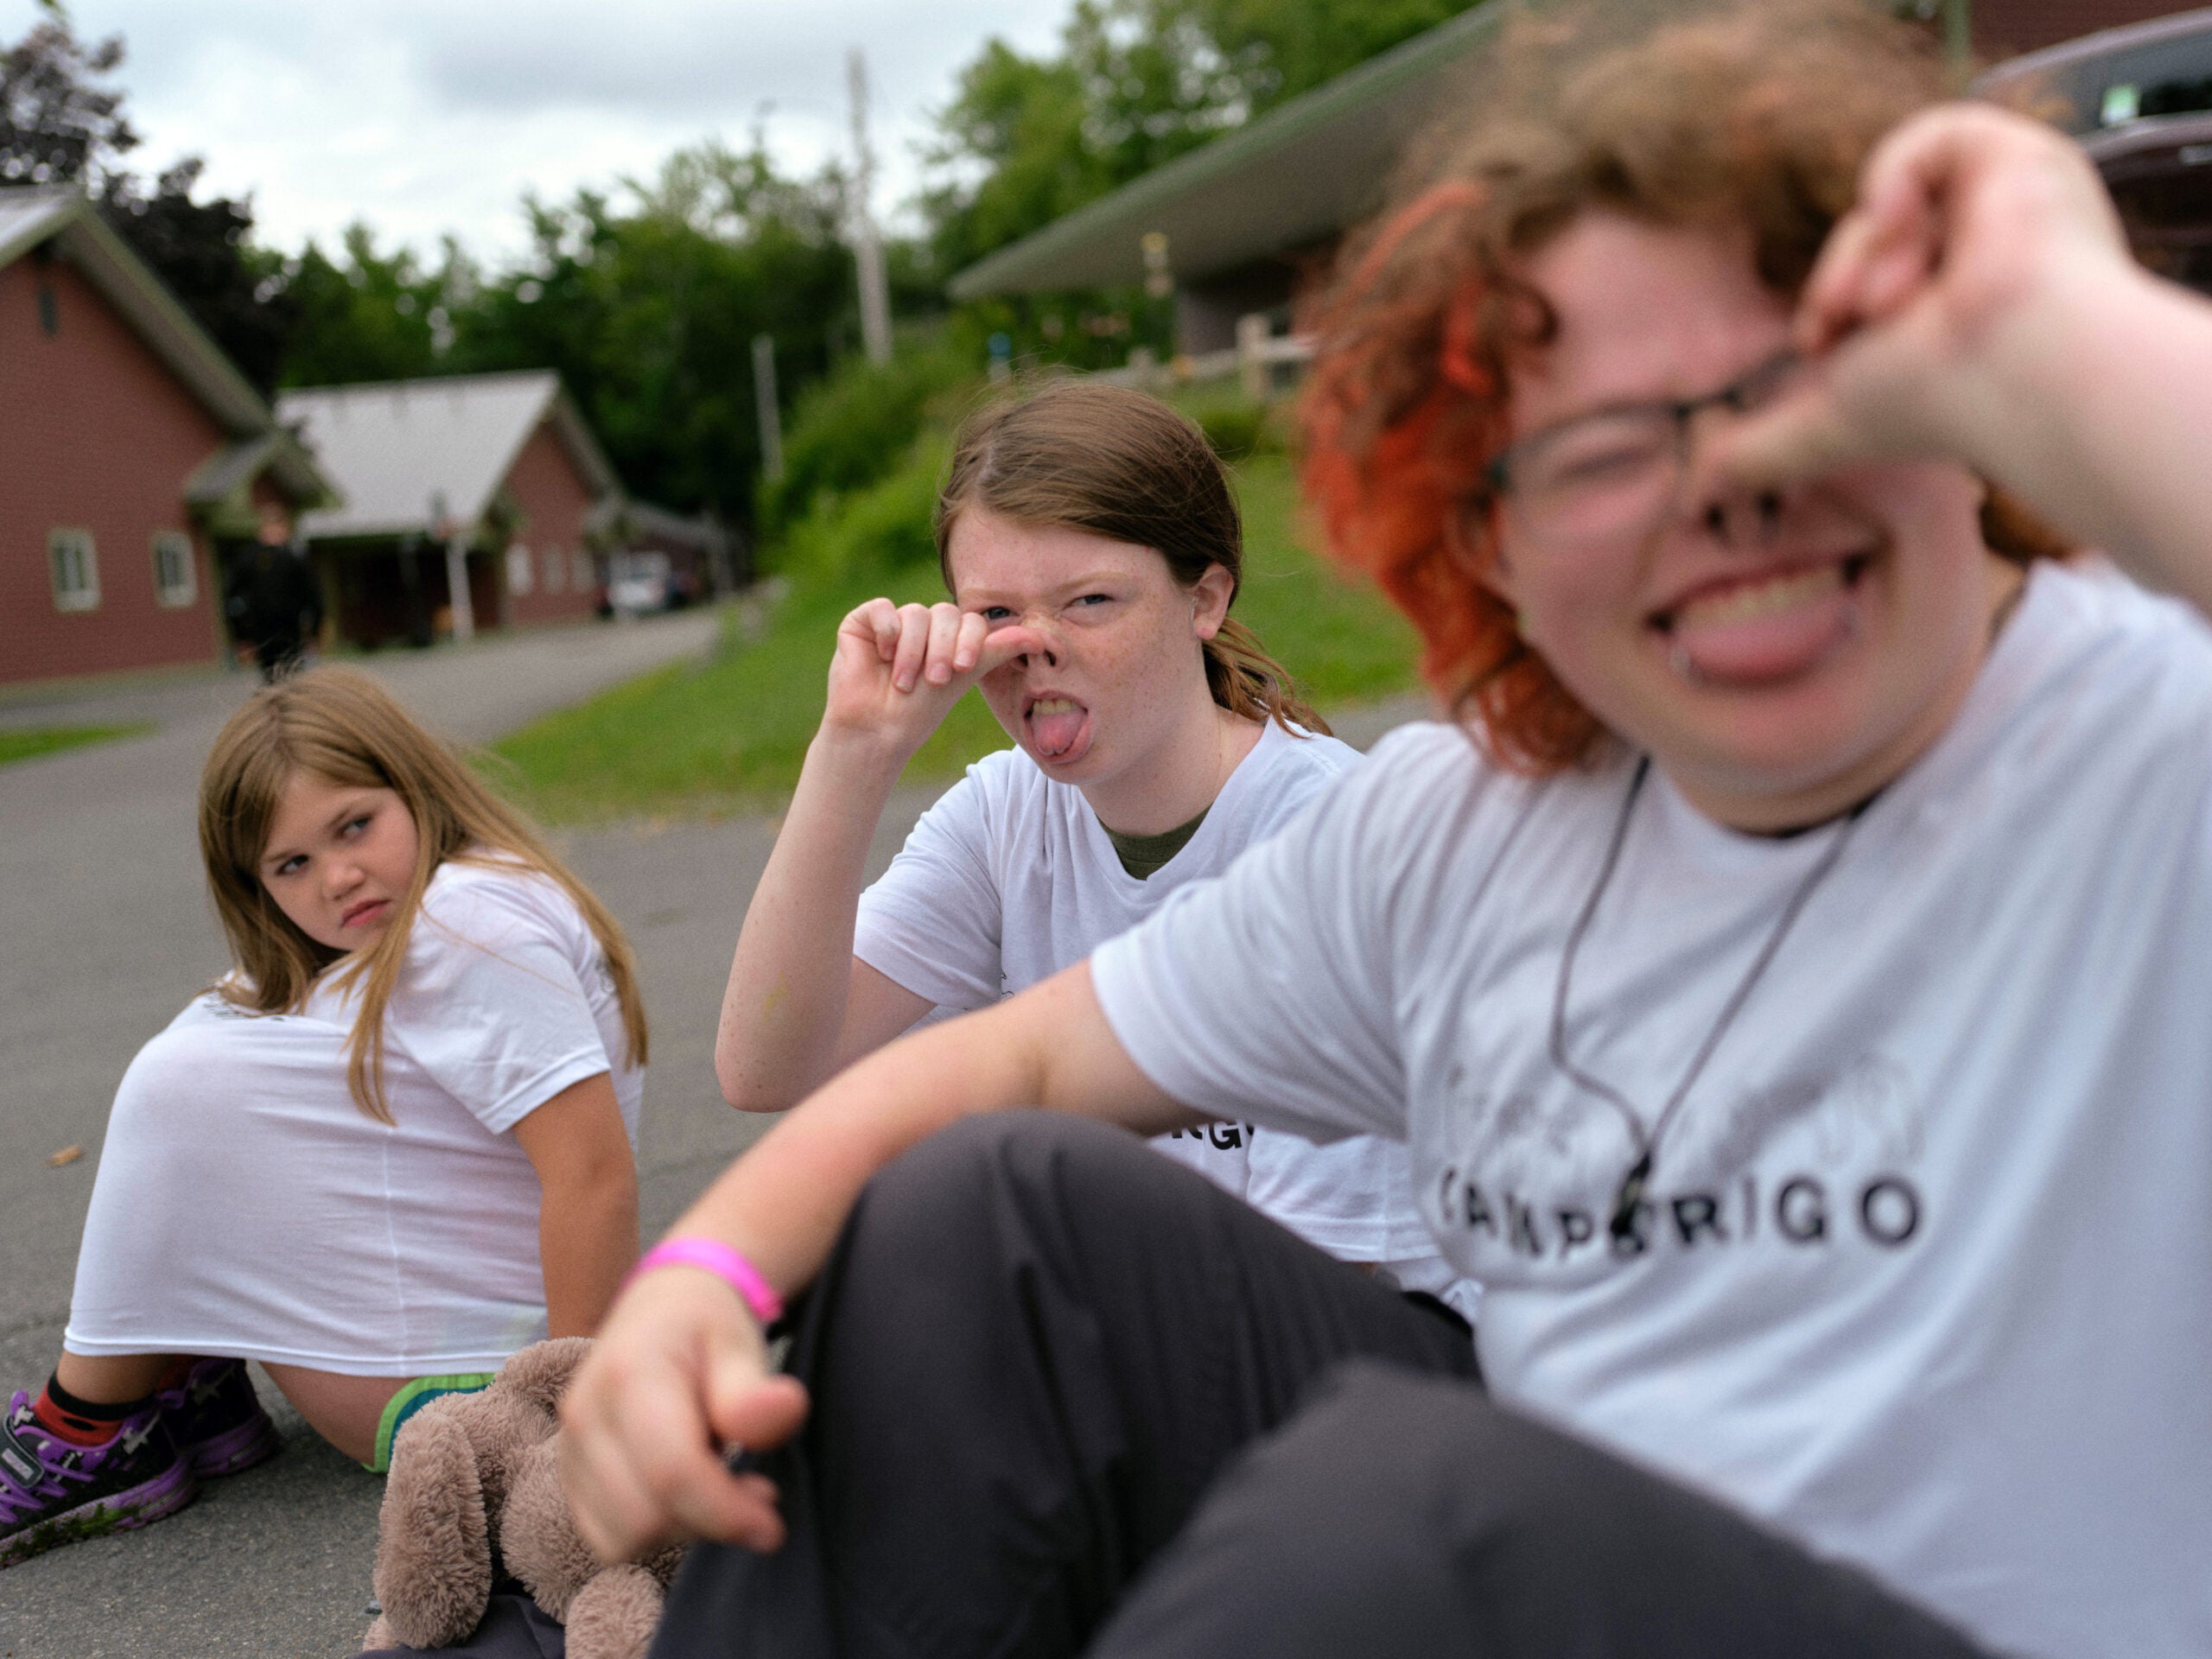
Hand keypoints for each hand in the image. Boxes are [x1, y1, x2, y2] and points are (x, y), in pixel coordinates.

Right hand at [558, 1266, 810, 1560]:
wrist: (660, 1312)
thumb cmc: (705, 1329)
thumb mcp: (740, 1344)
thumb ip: (754, 1389)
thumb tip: (786, 1409)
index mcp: (629, 1375)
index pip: (671, 1473)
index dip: (725, 1513)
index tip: (772, 1526)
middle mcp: (585, 1416)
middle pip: (644, 1517)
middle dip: (707, 1520)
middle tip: (752, 1490)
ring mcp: (569, 1450)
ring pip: (623, 1538)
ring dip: (681, 1527)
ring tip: (716, 1484)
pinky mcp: (570, 1479)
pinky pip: (607, 1539)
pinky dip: (651, 1533)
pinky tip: (683, 1496)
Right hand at [819, 599, 1041, 764]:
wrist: (878, 729)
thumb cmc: (920, 710)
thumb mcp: (964, 676)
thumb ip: (999, 650)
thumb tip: (1040, 637)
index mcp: (950, 637)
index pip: (969, 621)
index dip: (970, 640)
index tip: (962, 668)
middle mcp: (924, 625)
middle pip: (945, 614)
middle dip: (943, 648)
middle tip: (935, 680)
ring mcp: (894, 621)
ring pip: (915, 614)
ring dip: (913, 651)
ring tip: (904, 683)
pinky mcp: (864, 621)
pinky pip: (882, 609)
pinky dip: (887, 631)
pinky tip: (883, 655)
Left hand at [1719, 102, 2132, 487]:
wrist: (2015, 365)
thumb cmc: (1936, 400)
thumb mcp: (1824, 428)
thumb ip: (1763, 453)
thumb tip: (1701, 487)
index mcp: (1943, 314)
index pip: (1858, 278)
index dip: (1827, 301)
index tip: (1821, 343)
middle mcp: (1978, 259)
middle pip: (1867, 236)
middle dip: (1846, 279)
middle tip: (1864, 319)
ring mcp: (2001, 208)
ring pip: (1891, 199)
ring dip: (1872, 248)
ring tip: (1894, 297)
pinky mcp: (2018, 160)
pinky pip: (1935, 135)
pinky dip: (1896, 173)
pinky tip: (1899, 216)